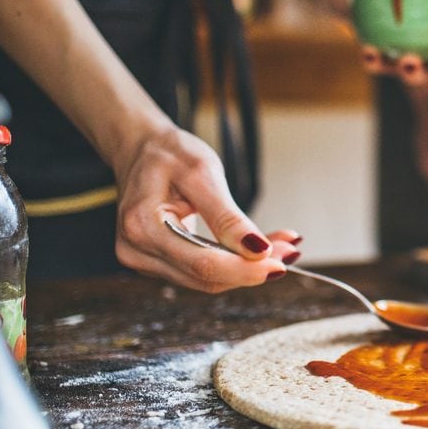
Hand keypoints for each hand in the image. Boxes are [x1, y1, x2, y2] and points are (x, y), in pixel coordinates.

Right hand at [112, 126, 300, 291]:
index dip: (245, 269)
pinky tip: (258, 248)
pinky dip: (233, 262)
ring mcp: (145, 260)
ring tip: (280, 245)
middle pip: (207, 277)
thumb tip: (257, 250)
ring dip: (247, 266)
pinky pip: (202, 270)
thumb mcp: (202, 173)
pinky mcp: (159, 262)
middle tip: (290, 249)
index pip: (203, 263)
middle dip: (253, 267)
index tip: (281, 262)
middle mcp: (137, 251)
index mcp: (142, 226)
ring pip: (208, 278)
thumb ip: (227, 216)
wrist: (142, 150)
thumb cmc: (168, 154)